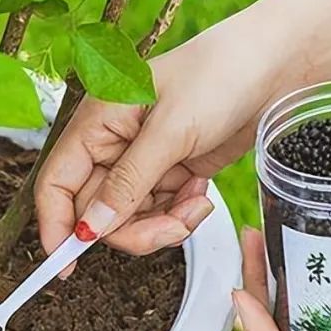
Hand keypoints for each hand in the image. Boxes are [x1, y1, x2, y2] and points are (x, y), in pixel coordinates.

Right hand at [36, 15, 290, 255]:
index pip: (57, 181)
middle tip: (171, 228)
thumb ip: (128, 182)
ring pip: (130, 218)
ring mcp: (144, 159)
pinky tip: (201, 191)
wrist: (274, 65)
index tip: (66, 264)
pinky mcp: (172, 170)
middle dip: (132, 229)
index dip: (56, 225)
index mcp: (97, 120)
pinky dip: (181, 213)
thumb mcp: (171, 131)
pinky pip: (161, 211)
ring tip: (196, 201)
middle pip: (96, 210)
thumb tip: (90, 227)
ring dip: (164, 223)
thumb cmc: (220, 74)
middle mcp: (114, 141)